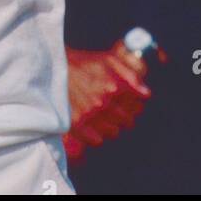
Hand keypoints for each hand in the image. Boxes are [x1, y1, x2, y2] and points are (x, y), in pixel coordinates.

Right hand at [64, 43, 151, 160]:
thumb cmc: (83, 62)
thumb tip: (146, 93)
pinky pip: (97, 140)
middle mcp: (103, 103)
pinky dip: (97, 134)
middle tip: (117, 109)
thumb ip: (131, 75)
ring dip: (113, 125)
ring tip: (105, 116)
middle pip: (127, 121)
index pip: (137, 105)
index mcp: (114, 86)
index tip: (132, 102)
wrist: (53, 67)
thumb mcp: (109, 60)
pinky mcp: (77, 125)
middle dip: (126, 115)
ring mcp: (90, 115)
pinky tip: (93, 123)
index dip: (136, 104)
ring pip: (114, 132)